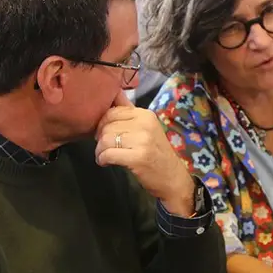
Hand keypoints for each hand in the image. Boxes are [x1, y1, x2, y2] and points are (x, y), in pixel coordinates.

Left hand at [95, 91, 196, 215]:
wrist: (172, 177)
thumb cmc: (156, 153)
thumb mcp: (146, 129)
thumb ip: (128, 113)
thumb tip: (113, 94)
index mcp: (145, 114)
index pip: (113, 112)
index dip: (102, 124)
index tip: (104, 135)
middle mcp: (144, 124)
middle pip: (107, 126)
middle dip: (100, 139)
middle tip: (104, 148)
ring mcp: (142, 140)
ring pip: (105, 140)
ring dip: (100, 150)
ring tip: (104, 156)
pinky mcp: (138, 157)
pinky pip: (108, 154)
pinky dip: (102, 159)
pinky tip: (105, 162)